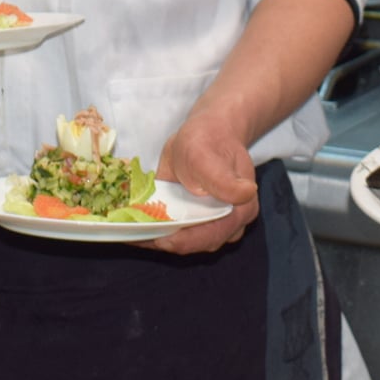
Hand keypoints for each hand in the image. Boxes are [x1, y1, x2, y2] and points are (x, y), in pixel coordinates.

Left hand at [147, 110, 259, 254]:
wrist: (209, 135)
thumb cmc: (208, 141)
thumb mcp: (208, 153)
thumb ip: (222, 178)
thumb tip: (245, 193)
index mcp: (240, 209)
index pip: (211, 235)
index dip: (183, 240)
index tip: (157, 239)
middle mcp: (231, 224)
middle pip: (197, 243)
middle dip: (166, 242)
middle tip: (135, 238)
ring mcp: (216, 226)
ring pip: (187, 243)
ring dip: (160, 241)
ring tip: (133, 236)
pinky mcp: (200, 223)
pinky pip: (180, 234)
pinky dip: (159, 233)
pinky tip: (138, 230)